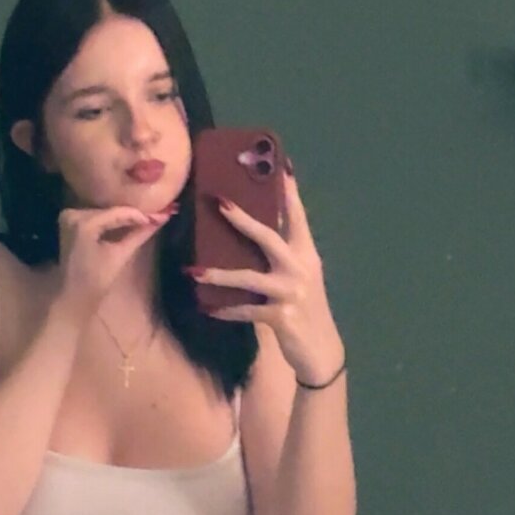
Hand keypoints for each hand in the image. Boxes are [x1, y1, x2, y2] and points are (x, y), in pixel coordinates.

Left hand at [185, 167, 344, 381]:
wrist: (321, 350)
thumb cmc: (304, 308)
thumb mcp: (298, 277)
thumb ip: (281, 256)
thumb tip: (250, 231)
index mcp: (306, 254)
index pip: (297, 216)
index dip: (288, 192)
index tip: (281, 165)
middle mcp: (301, 268)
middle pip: (269, 238)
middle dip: (243, 220)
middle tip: (219, 202)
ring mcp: (291, 293)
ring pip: (250, 277)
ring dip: (219, 275)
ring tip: (194, 271)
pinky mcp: (281, 317)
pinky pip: (246, 311)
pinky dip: (226, 310)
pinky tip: (208, 308)